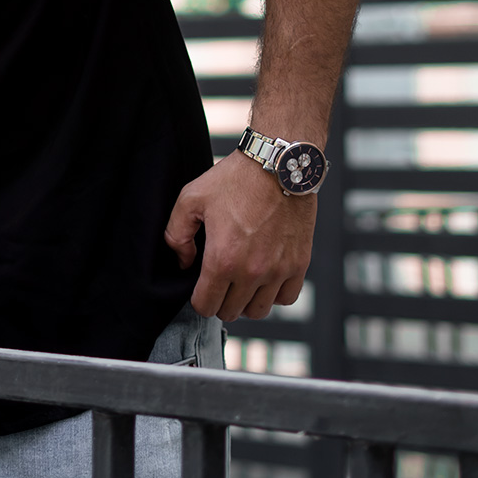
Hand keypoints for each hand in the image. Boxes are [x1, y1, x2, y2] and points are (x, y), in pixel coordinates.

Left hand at [163, 152, 315, 321]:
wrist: (277, 165)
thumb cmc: (235, 179)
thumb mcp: (191, 197)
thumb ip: (177, 234)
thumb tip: (184, 261)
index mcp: (223, 258)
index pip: (206, 306)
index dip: (198, 299)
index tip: (200, 287)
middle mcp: (252, 271)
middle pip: (231, 311)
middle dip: (220, 300)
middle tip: (218, 281)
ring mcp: (279, 270)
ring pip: (259, 310)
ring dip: (246, 300)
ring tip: (240, 280)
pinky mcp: (300, 264)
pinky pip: (286, 298)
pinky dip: (274, 294)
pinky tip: (264, 276)